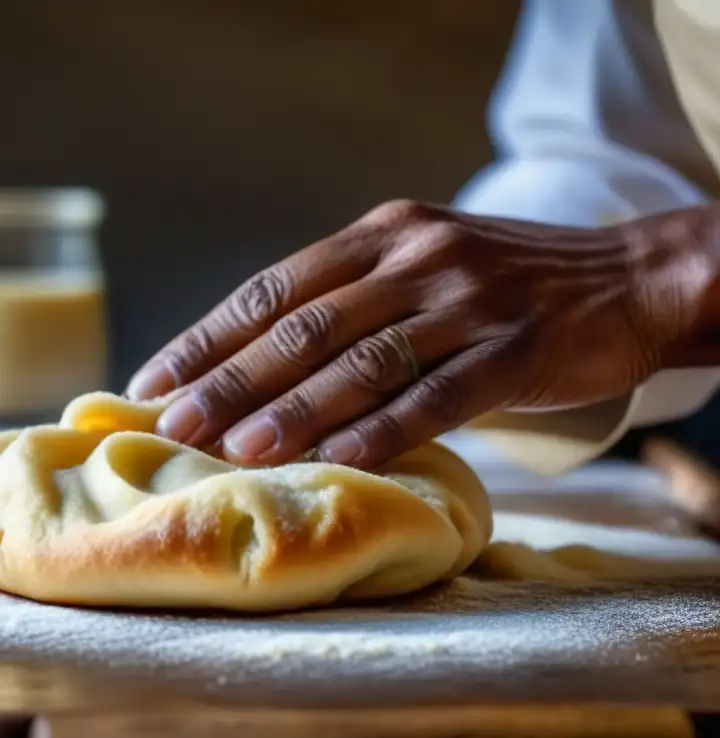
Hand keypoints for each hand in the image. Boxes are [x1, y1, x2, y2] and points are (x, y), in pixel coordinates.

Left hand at [126, 200, 715, 468]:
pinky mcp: (516, 348)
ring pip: (362, 361)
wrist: (624, 275)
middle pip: (302, 327)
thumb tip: (255, 365)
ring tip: (236, 450)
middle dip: (231, 379)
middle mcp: (413, 258)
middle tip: (175, 425)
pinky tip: (340, 460)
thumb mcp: (417, 263)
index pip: (271, 290)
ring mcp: (466, 301)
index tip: (155, 381)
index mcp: (378, 236)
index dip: (208, 338)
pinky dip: (385, 429)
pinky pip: (440, 394)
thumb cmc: (500, 282)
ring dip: (294, 409)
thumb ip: (348, 300)